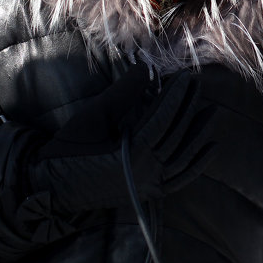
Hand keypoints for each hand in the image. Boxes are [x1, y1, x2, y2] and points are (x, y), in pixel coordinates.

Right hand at [24, 66, 213, 215]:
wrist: (50, 188)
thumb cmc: (68, 150)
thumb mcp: (92, 117)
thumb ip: (121, 94)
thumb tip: (145, 69)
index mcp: (131, 156)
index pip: (163, 120)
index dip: (176, 96)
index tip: (185, 76)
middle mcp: (145, 174)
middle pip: (175, 136)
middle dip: (188, 107)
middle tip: (198, 83)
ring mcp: (149, 187)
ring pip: (183, 157)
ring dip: (198, 133)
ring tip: (212, 110)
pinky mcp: (148, 193)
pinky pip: (180, 179)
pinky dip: (197, 164)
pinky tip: (211, 147)